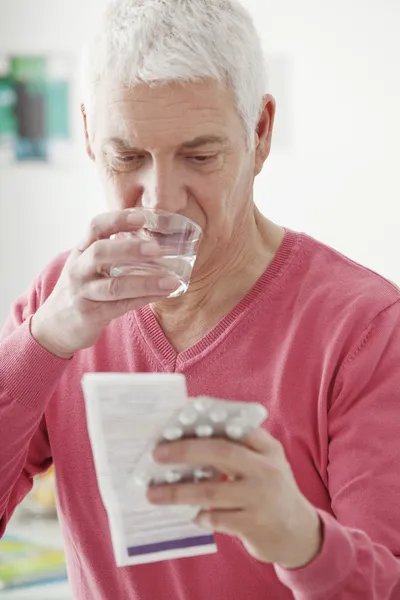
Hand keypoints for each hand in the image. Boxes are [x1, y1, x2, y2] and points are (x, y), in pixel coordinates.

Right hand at [31, 210, 179, 357]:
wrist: (56, 325)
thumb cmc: (82, 289)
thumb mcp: (88, 265)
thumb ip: (112, 252)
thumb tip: (154, 240)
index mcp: (81, 251)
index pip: (95, 227)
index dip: (117, 220)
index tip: (142, 217)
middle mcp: (78, 269)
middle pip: (100, 253)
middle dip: (129, 249)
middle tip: (157, 249)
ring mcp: (82, 292)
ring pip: (114, 286)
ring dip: (146, 282)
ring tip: (172, 281)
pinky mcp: (90, 315)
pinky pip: (120, 306)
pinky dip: (144, 299)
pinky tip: (162, 295)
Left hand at [147, 427, 322, 569]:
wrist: (298, 533)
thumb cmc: (271, 490)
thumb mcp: (265, 463)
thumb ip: (239, 449)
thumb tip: (189, 438)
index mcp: (268, 448)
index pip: (235, 426)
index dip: (207, 418)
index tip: (182, 412)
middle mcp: (266, 469)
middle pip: (220, 452)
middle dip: (185, 450)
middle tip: (157, 453)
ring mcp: (260, 498)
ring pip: (211, 490)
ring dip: (178, 492)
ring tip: (153, 493)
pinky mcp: (254, 524)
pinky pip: (216, 518)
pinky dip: (199, 515)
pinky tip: (192, 514)